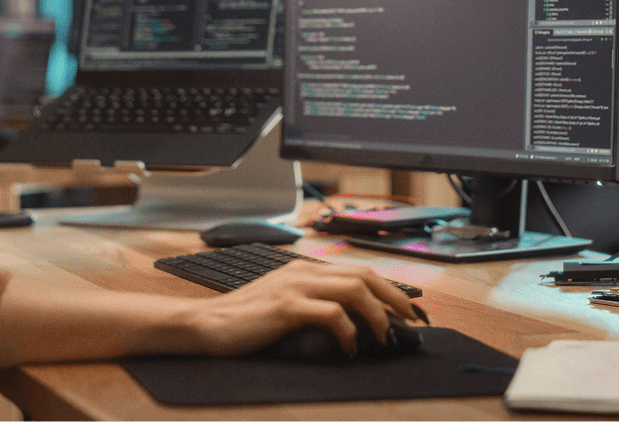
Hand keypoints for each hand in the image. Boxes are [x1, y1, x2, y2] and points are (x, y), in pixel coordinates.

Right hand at [175, 261, 419, 357]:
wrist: (206, 324)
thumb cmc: (245, 320)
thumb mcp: (284, 303)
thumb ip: (312, 302)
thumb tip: (350, 320)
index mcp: (304, 270)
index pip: (358, 271)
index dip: (389, 288)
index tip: (408, 308)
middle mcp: (304, 272)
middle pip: (364, 275)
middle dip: (395, 297)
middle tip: (412, 320)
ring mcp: (295, 286)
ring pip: (354, 288)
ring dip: (377, 313)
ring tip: (385, 335)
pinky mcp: (287, 307)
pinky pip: (331, 314)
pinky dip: (348, 331)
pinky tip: (350, 347)